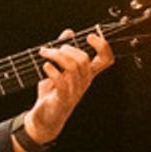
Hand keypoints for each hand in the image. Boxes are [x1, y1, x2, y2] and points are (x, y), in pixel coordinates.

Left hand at [22, 29, 112, 146]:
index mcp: (87, 74)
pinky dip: (52, 71)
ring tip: (45, 53)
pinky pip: (61, 81)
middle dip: (68, 48)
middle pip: (85, 60)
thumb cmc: (52, 94)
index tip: (90, 36)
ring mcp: (74, 91)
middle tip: (53, 48)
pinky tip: (45, 66)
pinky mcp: (62, 98)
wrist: (44, 118)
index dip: (103, 46)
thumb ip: (64, 51)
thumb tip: (69, 32)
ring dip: (57, 56)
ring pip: (73, 67)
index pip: (106, 60)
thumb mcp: (58, 70)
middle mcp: (84, 82)